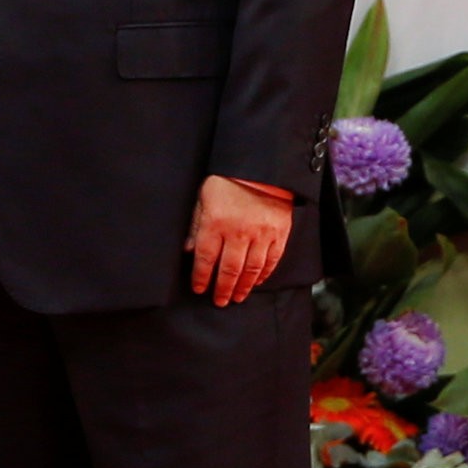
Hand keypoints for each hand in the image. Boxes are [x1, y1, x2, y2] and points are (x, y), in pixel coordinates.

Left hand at [186, 175, 294, 305]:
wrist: (262, 167)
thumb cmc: (228, 181)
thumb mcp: (203, 198)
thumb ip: (195, 224)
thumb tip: (188, 250)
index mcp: (216, 222)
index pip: (205, 258)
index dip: (200, 277)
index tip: (199, 288)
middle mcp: (238, 231)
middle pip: (228, 269)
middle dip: (222, 289)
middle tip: (219, 301)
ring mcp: (261, 234)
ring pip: (251, 269)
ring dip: (243, 286)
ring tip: (237, 296)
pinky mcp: (279, 232)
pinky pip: (272, 260)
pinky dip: (264, 274)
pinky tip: (257, 281)